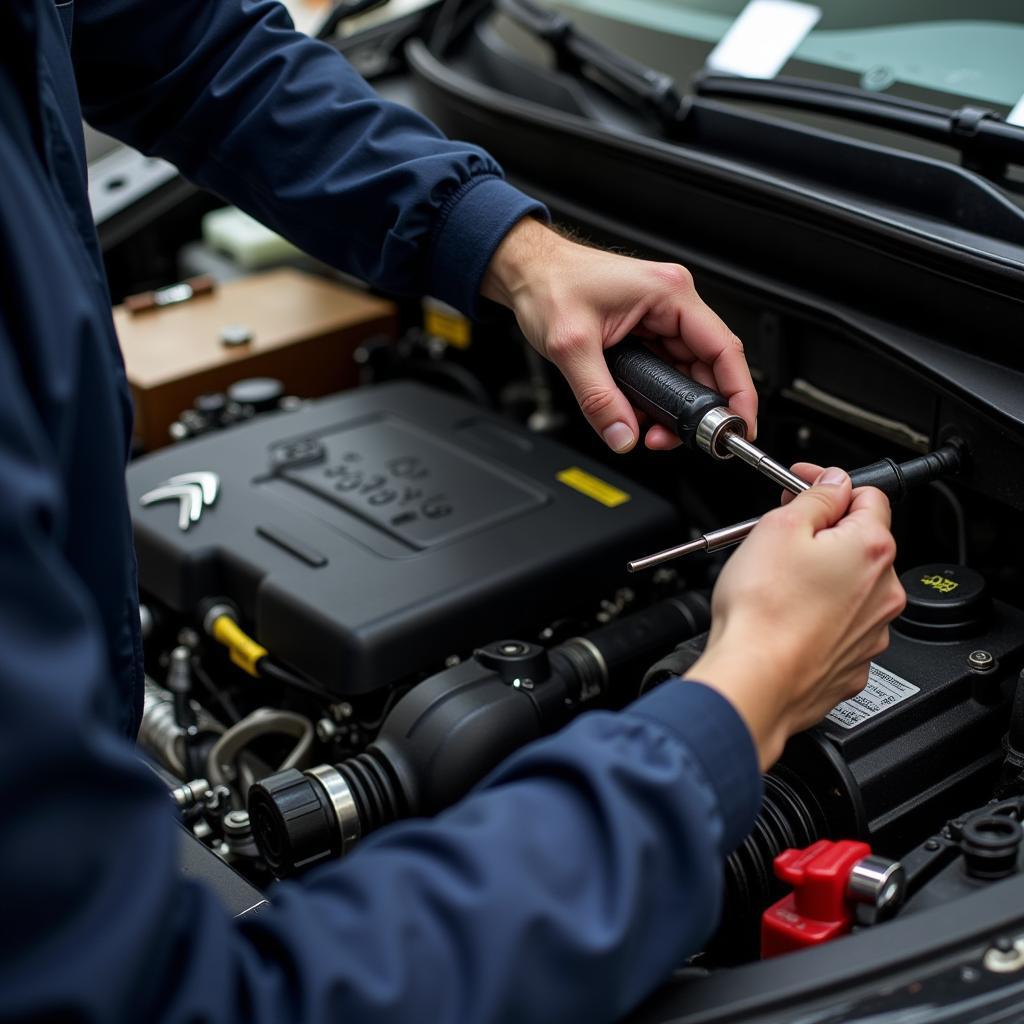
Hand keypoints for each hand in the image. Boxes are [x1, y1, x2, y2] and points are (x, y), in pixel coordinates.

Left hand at [482, 217, 755, 452]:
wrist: (526, 272)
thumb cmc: (548, 284)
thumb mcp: (571, 347)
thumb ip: (598, 398)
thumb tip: (623, 435)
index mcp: (668, 293)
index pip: (723, 349)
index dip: (738, 393)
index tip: (741, 425)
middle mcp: (671, 303)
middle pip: (707, 367)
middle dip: (695, 411)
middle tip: (674, 439)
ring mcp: (660, 318)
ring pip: (685, 375)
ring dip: (672, 408)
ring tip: (651, 431)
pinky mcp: (645, 333)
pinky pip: (663, 373)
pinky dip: (655, 399)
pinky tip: (639, 414)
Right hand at [689, 466, 905, 770]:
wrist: (755, 679)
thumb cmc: (763, 610)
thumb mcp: (779, 527)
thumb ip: (816, 497)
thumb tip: (834, 483)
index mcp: (871, 549)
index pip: (868, 495)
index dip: (830, 484)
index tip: (804, 485)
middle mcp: (884, 592)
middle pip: (859, 544)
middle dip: (824, 534)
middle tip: (781, 537)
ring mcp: (872, 632)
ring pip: (850, 588)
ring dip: (821, 578)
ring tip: (777, 584)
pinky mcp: (852, 663)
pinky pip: (840, 627)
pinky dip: (818, 618)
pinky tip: (787, 618)